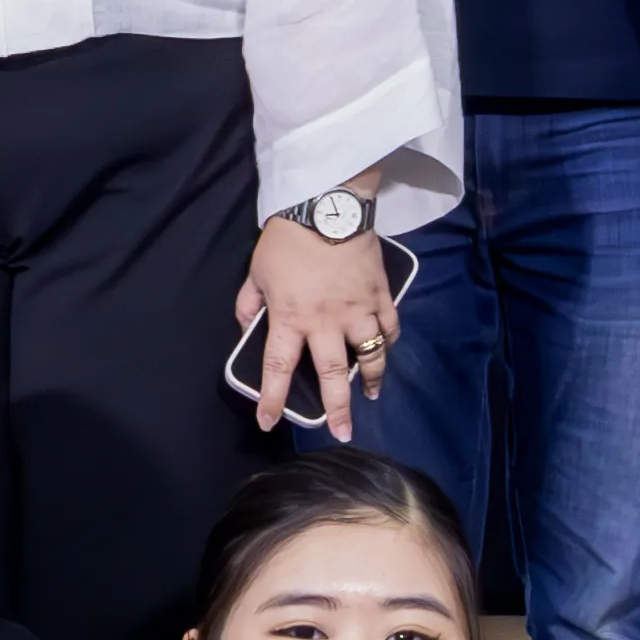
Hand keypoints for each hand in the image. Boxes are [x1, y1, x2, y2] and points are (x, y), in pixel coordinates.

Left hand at [238, 215, 393, 436]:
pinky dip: (389, 341)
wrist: (328, 205)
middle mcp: (326, 323)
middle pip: (333, 375)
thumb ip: (250, 304)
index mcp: (290, 319)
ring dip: (372, 380)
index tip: (269, 423)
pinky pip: (389, 326)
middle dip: (337, 409)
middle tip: (343, 433)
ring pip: (370, 356)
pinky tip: (385, 350)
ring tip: (372, 396)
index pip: (278, 369)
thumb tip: (249, 326)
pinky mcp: (380, 295)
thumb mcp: (256, 272)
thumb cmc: (287, 239)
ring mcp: (358, 311)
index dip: (273, 400)